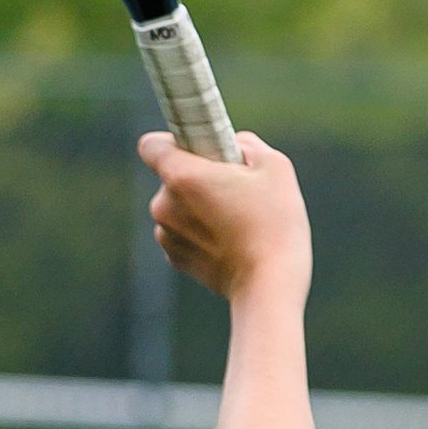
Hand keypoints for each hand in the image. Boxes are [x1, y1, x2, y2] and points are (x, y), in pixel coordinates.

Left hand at [139, 131, 311, 306]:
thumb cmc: (275, 224)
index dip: (174, 142)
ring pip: (178, 206)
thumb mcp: (274, 167)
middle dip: (200, 177)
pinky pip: (183, 232)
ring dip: (201, 206)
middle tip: (237, 190)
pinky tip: (231, 241)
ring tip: (238, 220)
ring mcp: (166, 234)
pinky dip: (201, 232)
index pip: (152, 145)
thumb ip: (246, 144)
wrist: (269, 286)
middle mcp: (163, 205)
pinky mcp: (175, 258)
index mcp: (181, 176)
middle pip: (172, 176)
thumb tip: (233, 143)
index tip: (200, 148)